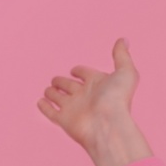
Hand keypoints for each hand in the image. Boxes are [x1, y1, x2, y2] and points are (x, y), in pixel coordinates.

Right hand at [37, 37, 153, 165]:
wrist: (107, 125)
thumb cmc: (118, 99)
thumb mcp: (125, 72)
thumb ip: (122, 56)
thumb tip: (123, 40)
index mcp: (98, 84)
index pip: (85, 74)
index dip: (80, 71)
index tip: (75, 70)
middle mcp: (85, 96)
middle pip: (69, 86)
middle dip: (62, 81)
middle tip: (56, 80)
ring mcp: (73, 108)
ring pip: (58, 98)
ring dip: (52, 93)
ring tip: (49, 90)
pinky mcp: (63, 120)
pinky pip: (51, 112)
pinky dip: (44, 107)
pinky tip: (40, 102)